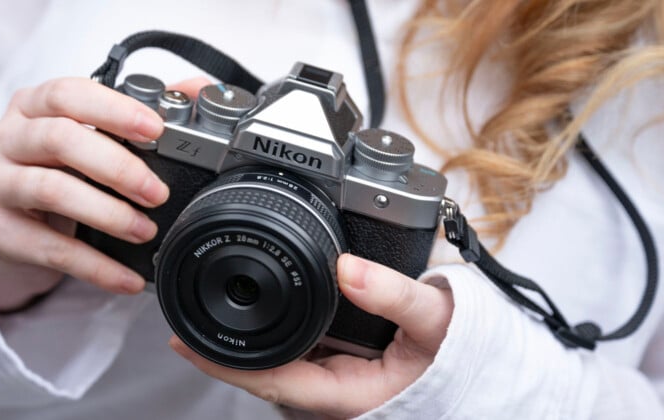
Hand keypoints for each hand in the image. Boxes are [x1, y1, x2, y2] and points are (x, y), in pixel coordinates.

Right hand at [0, 76, 207, 310]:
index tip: (156, 130)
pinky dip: (95, 267)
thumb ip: (139, 115)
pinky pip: (50, 249)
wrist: (14, 223)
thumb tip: (199, 91)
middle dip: (118, 166)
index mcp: (32, 105)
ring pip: (51, 190)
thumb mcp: (90, 137)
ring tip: (145, 231)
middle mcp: (5, 137)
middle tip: (157, 193)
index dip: (114, 109)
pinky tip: (127, 278)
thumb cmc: (58, 169)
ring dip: (108, 214)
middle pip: (60, 139)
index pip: (67, 93)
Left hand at [170, 253, 454, 418]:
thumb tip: (350, 268)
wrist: (483, 368)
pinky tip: (263, 300)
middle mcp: (334, 387)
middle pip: (264, 369)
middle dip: (222, 347)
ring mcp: (336, 373)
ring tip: (211, 297)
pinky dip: (277, 323)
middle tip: (180, 314)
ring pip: (280, 356)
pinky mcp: (342, 357)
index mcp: (346, 393)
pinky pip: (299, 343)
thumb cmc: (462, 358)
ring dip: (247, 333)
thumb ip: (398, 296)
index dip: (224, 366)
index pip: (271, 382)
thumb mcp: (436, 323)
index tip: (183, 343)